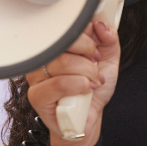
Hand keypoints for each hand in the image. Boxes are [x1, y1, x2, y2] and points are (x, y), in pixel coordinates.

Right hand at [26, 21, 118, 145]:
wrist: (88, 120)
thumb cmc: (92, 91)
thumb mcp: (108, 61)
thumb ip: (109, 40)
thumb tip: (102, 26)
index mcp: (57, 46)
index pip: (66, 26)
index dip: (86, 35)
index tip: (96, 49)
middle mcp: (43, 57)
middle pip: (64, 42)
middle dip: (88, 54)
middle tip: (95, 66)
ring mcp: (37, 76)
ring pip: (63, 63)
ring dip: (87, 73)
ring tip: (93, 82)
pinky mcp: (37, 96)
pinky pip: (59, 83)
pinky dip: (79, 86)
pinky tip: (85, 91)